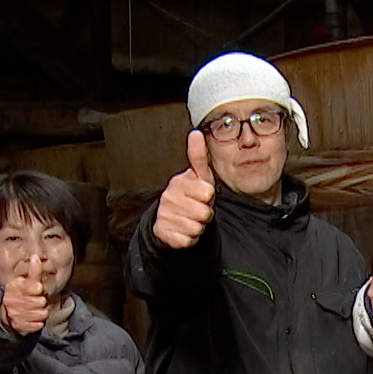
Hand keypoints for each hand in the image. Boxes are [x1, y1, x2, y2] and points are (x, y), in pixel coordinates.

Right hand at [0, 254, 49, 333]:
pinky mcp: (19, 326)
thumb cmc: (20, 295)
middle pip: (39, 302)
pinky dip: (38, 322)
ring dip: (41, 312)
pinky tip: (33, 319)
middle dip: (41, 302)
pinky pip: (37, 325)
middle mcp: (12, 300)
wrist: (6, 313)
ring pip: (41, 314)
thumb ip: (33, 271)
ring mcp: (15, 314)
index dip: (37, 289)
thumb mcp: (25, 282)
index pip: (31, 287)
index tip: (38, 289)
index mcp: (13, 287)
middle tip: (37, 301)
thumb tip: (36, 257)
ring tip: (36, 309)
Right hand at [152, 130, 217, 248]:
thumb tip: (196, 132)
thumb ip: (198, 156)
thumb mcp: (198, 176)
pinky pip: (187, 240)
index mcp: (178, 182)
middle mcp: (168, 197)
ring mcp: (164, 215)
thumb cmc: (191, 196)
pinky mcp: (163, 233)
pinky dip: (189, 239)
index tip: (203, 196)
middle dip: (205, 214)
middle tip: (197, 210)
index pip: (207, 192)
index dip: (209, 197)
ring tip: (191, 219)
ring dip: (198, 226)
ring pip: (197, 227)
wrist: (171, 219)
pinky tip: (184, 231)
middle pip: (204, 212)